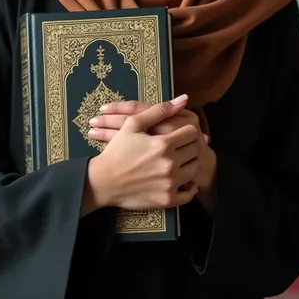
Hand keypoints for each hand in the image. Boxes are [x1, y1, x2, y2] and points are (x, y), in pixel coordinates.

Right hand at [85, 94, 199, 211]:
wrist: (103, 181)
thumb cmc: (117, 151)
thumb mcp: (133, 124)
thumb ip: (160, 110)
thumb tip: (183, 99)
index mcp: (163, 144)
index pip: (191, 133)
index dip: (185, 130)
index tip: (178, 133)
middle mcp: (170, 164)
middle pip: (195, 150)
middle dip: (188, 145)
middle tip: (179, 146)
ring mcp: (170, 183)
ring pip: (195, 169)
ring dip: (189, 163)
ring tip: (178, 160)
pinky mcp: (167, 199)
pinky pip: (189, 194)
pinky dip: (189, 187)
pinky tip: (181, 180)